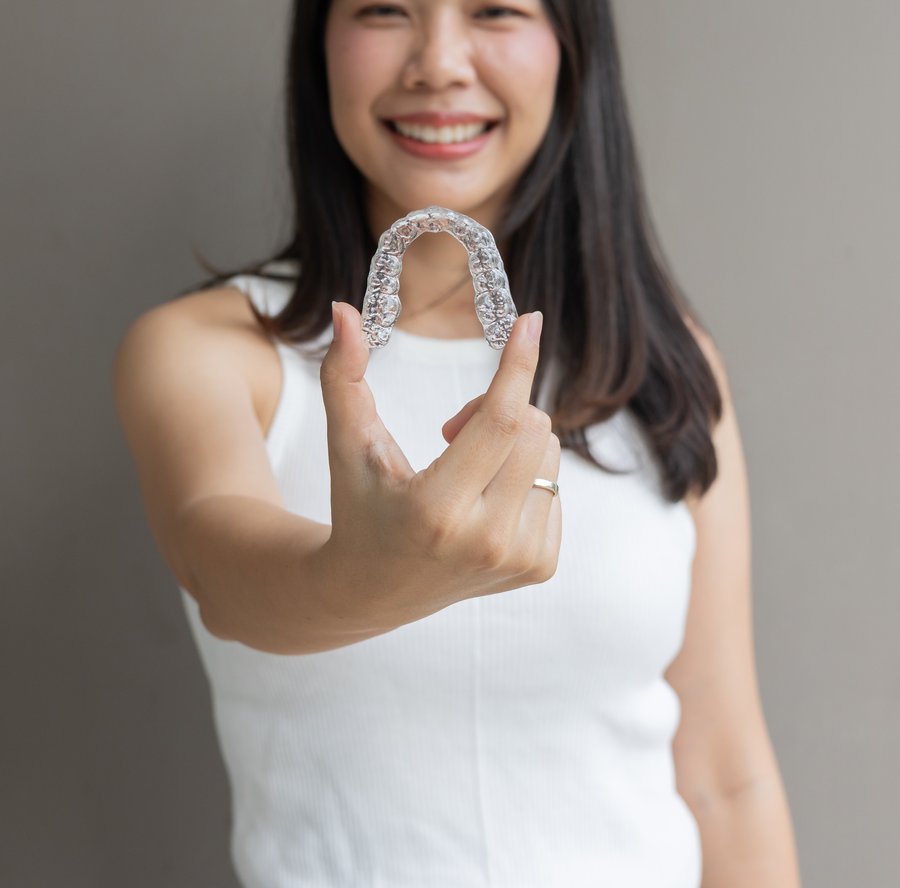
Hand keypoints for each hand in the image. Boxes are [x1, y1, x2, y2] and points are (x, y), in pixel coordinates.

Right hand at [316, 303, 562, 629]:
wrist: (373, 590)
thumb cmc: (358, 504)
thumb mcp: (347, 442)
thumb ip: (343, 375)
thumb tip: (343, 309)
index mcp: (436, 509)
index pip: (502, 422)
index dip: (517, 366)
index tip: (529, 323)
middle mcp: (485, 541)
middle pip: (534, 428)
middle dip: (501, 405)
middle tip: (451, 429)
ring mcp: (517, 559)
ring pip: (550, 453)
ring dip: (514, 441)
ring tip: (467, 468)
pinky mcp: (538, 567)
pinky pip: (555, 484)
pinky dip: (524, 475)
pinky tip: (484, 500)